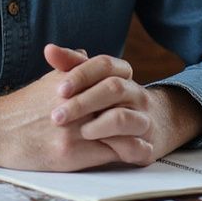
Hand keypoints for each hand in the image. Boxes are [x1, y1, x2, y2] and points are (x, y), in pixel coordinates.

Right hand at [0, 44, 201, 169]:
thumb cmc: (22, 106)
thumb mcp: (46, 80)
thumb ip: (69, 66)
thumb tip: (87, 54)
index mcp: (69, 78)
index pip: (110, 68)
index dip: (125, 77)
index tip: (130, 88)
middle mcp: (73, 99)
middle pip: (119, 92)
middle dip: (136, 101)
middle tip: (145, 109)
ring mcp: (72, 126)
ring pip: (121, 122)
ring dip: (138, 127)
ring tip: (146, 132)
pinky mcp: (70, 153)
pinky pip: (110, 150)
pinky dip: (129, 150)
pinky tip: (139, 150)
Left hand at [51, 51, 201, 165]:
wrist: (152, 125)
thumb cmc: (112, 103)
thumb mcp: (94, 82)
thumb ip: (73, 66)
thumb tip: (49, 50)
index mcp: (122, 76)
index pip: (105, 65)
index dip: (82, 74)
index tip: (59, 89)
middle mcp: (136, 94)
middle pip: (113, 88)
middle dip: (83, 102)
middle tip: (57, 117)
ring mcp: (144, 119)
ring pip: (124, 117)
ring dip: (99, 125)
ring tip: (80, 133)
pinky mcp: (148, 146)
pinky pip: (137, 147)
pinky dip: (118, 148)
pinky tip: (101, 150)